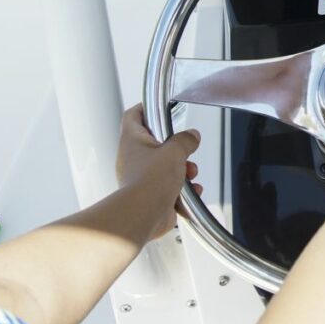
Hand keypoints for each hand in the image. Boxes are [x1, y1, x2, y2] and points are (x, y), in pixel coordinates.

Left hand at [116, 105, 201, 239]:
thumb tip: (192, 136)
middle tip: (186, 150)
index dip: (145, 109)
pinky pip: (170, 187)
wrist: (144, 215)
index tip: (157, 108)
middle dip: (177, 148)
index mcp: (132, 141)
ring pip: (166, 166)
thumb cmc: (150, 181)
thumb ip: (185, 140)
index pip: (133, 116)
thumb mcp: (175, 151)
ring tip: (190, 174)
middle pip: (156, 143)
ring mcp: (141, 178)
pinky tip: (192, 191)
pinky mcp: (150, 196)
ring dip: (183, 169)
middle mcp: (133, 158)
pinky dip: (184, 189)